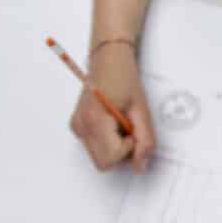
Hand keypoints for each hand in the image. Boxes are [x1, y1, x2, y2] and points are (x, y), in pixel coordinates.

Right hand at [70, 41, 155, 170]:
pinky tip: (113, 122)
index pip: (111, 159)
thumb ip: (144, 140)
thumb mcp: (141, 110)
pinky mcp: (77, 126)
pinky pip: (95, 147)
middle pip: (104, 163)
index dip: (128, 149)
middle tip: (129, 127)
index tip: (134, 130)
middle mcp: (81, 125)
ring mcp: (77, 126)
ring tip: (121, 122)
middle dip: (122, 152)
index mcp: (95, 120)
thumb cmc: (124, 76)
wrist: (108, 57)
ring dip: (115, 147)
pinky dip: (108, 141)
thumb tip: (140, 165)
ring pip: (100, 157)